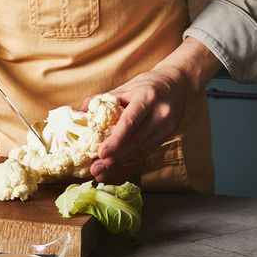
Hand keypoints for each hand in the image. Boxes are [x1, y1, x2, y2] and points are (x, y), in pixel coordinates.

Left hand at [84, 37, 221, 182]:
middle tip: (95, 169)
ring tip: (101, 172)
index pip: (130, 121)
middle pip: (135, 141)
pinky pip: (145, 151)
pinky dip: (128, 159)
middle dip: (114, 158)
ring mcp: (166, 127)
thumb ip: (103, 99)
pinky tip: (115, 165)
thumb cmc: (147, 85)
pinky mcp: (167, 136)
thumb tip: (80, 111)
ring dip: (119, 163)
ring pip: (140, 149)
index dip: (116, 140)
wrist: (177, 84)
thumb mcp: (126, 87)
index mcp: (147, 97)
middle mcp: (160, 113)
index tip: (101, 153)